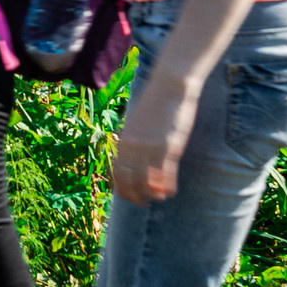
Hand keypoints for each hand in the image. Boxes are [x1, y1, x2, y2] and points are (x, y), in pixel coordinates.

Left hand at [109, 71, 199, 203]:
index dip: (121, 189)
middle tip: (143, 203)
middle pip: (129, 182)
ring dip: (152, 194)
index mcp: (124, 139)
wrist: (170, 84)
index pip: (116, 173)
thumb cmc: (155, 101)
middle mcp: (133, 146)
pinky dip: (167, 187)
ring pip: (147, 182)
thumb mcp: (136, 120)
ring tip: (158, 198)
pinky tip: (171, 191)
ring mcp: (151, 147)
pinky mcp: (169, 146)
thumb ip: (132, 137)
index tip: (128, 195)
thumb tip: (130, 153)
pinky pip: (166, 175)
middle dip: (135, 196)